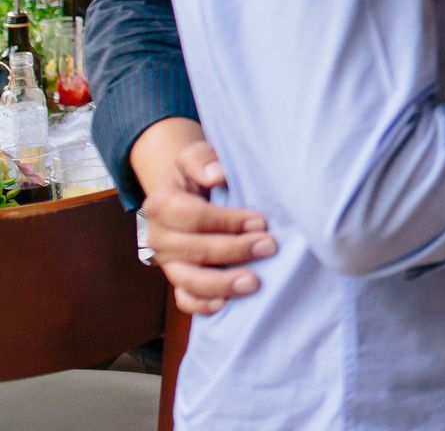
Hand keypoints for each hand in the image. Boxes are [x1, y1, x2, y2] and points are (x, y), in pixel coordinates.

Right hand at [136, 130, 275, 314]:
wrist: (185, 191)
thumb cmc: (197, 172)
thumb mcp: (195, 155)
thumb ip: (203, 160)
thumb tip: (217, 175)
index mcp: (161, 204)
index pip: (192, 216)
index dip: (226, 220)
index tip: (259, 220)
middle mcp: (159, 237)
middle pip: (192, 250)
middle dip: (233, 250)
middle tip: (268, 247)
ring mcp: (167, 262)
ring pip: (187, 280)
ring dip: (221, 284)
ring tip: (253, 283)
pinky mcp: (178, 279)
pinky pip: (184, 299)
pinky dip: (202, 305)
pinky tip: (226, 304)